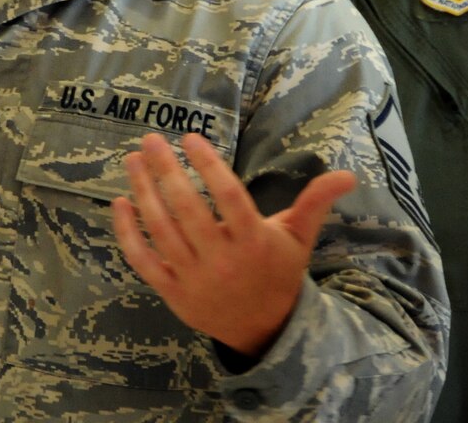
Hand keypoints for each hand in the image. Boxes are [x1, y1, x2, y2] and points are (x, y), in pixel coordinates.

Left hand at [111, 132, 354, 358]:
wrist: (264, 331)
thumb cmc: (278, 273)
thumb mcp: (298, 239)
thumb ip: (314, 203)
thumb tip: (348, 174)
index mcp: (255, 242)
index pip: (229, 197)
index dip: (209, 165)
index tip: (190, 137)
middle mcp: (223, 260)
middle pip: (187, 209)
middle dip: (165, 170)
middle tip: (151, 139)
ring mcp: (194, 278)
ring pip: (160, 229)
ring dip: (142, 191)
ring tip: (133, 159)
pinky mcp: (171, 293)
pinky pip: (141, 259)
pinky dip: (125, 232)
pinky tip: (119, 201)